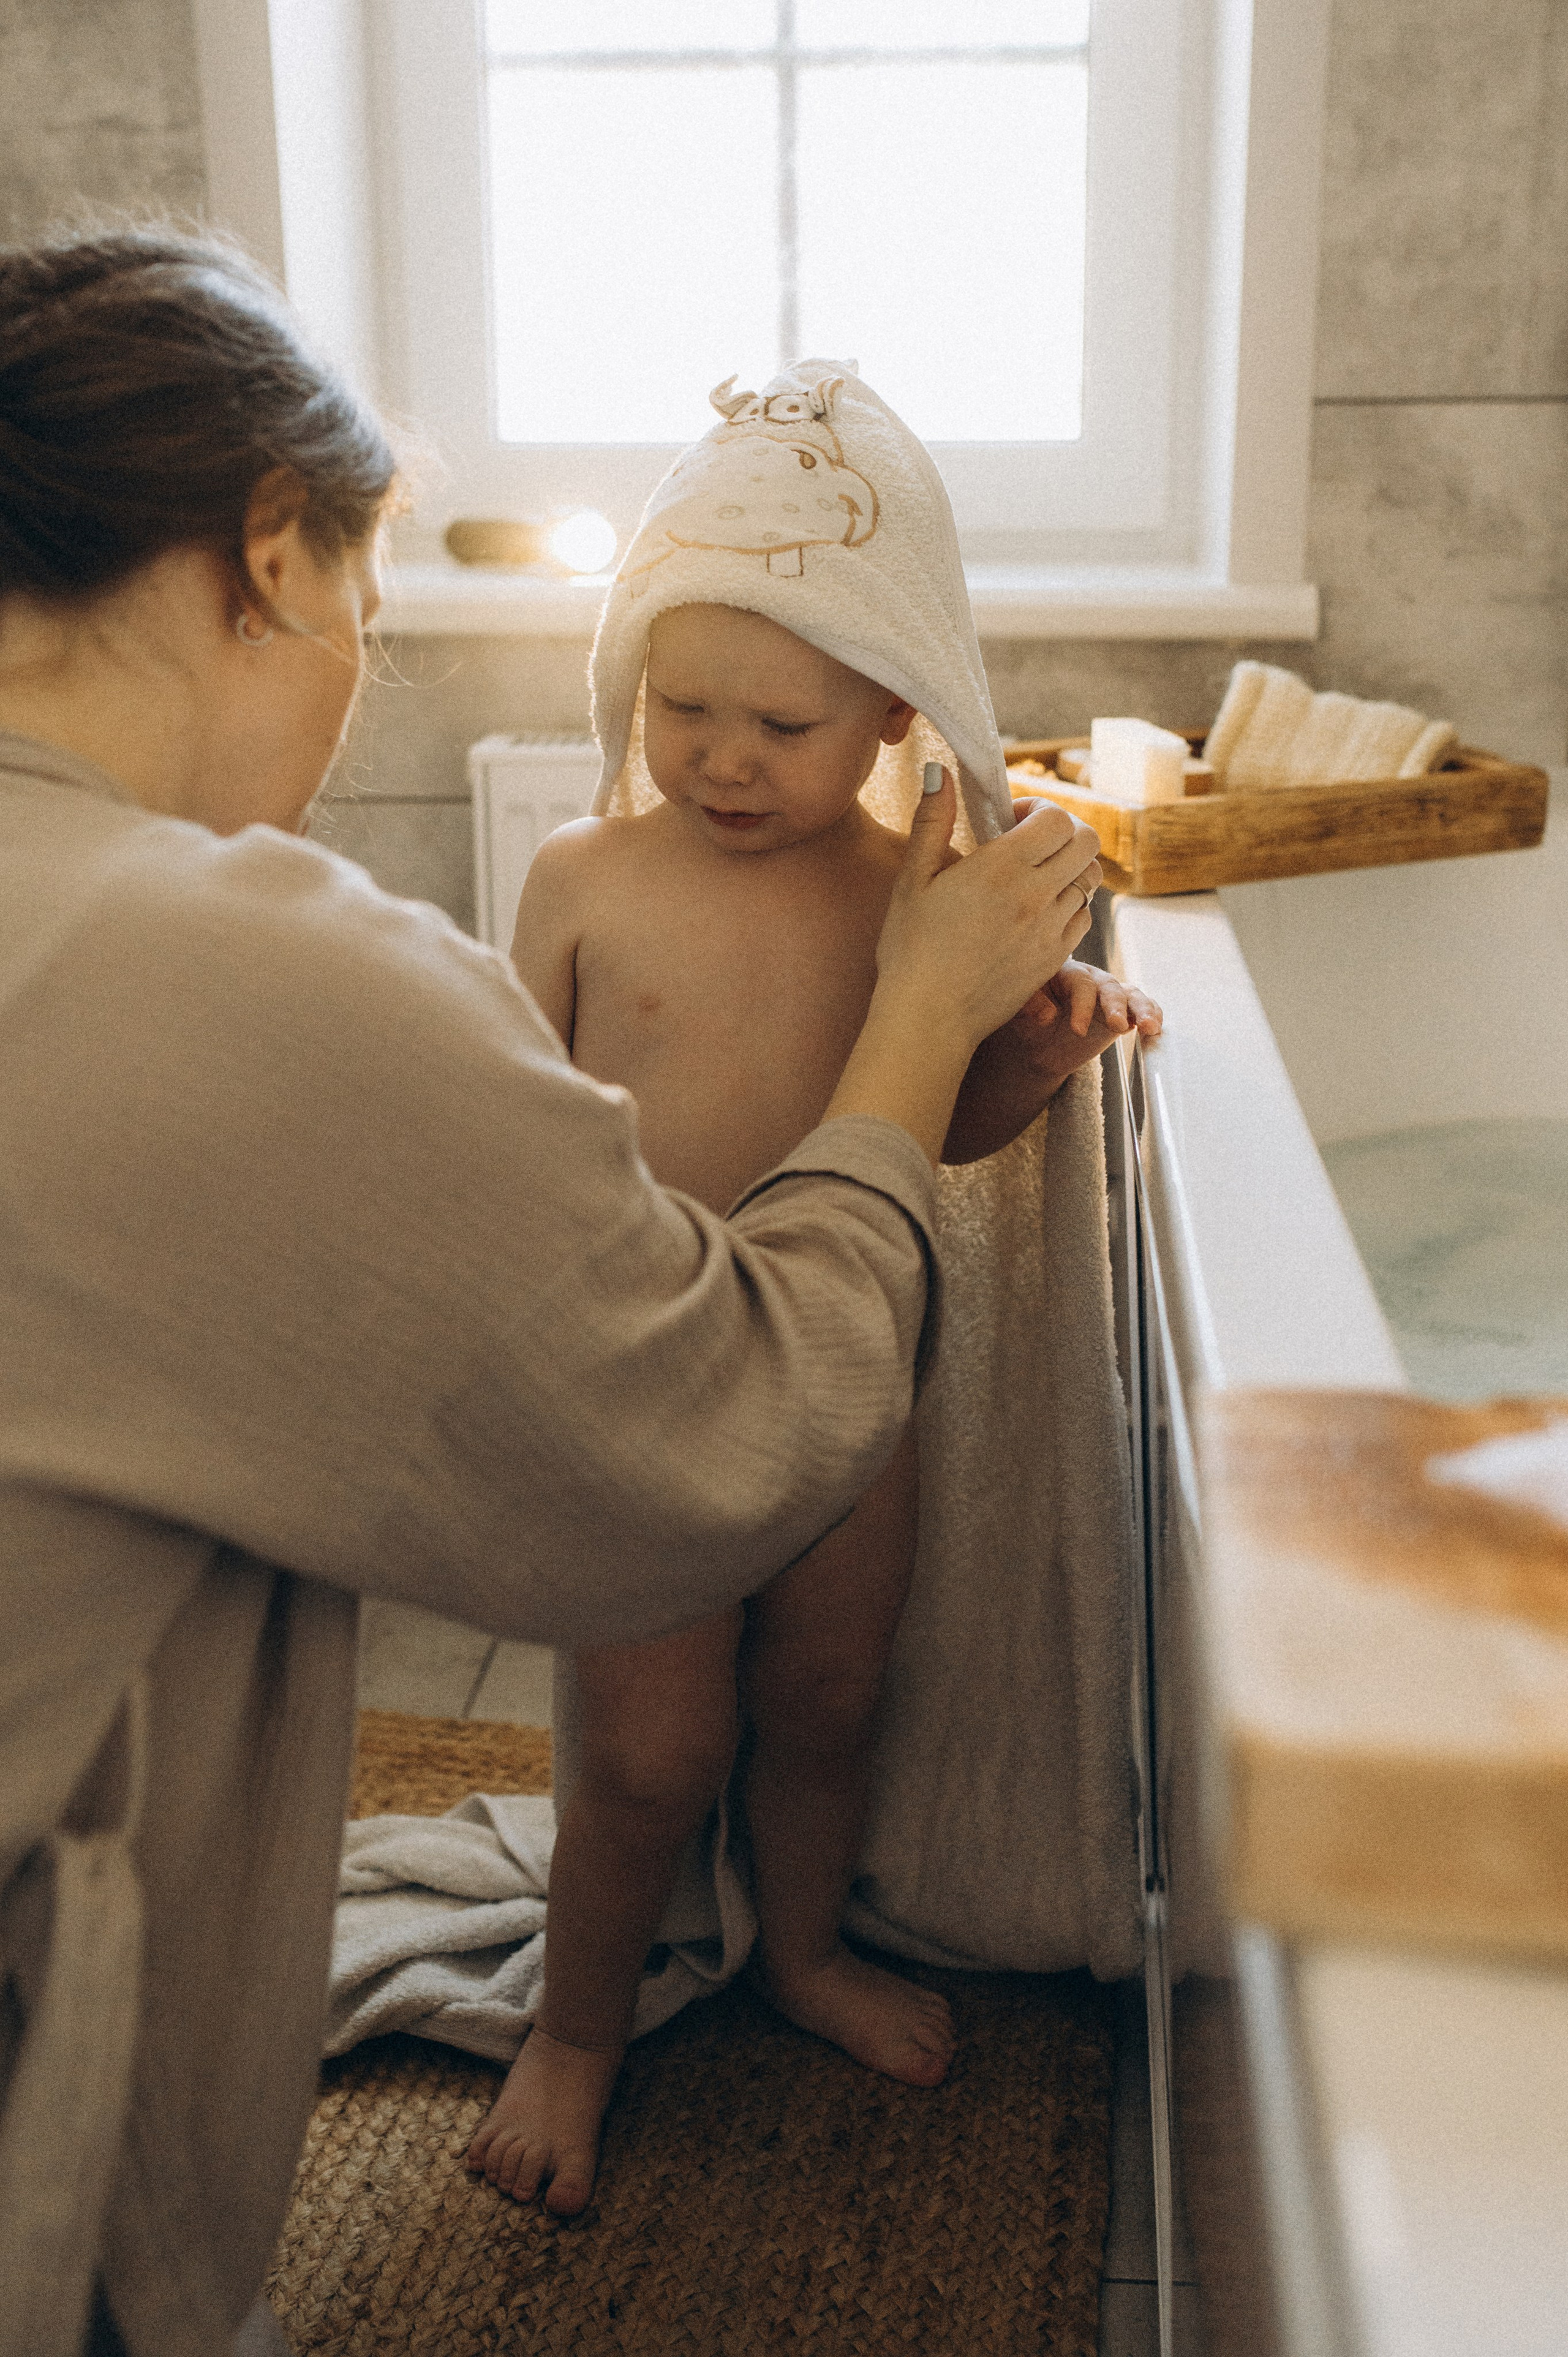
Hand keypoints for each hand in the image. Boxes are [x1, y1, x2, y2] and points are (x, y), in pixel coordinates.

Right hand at [824, 771, 1099, 1163]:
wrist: (928, 1017)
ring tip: (1035, 877)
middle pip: (1087, 841)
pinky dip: (1069, 905)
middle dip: (1065, 831)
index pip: (1056, 817)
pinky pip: (1083, 917)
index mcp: (1000, 869)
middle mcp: (1035, 895)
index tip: (1012, 821)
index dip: (1040, 809)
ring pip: (1089, 879)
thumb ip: (931, 821)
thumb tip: (939, 770)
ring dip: (1068, 868)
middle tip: (1032, 843)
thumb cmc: (910, 949)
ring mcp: (1050, 929)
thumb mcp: (912, 880)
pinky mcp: (1055, 958)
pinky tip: (1036, 912)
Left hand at [1025, 959, 1163, 1064]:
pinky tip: (1155, 1029)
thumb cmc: (1028, 1021)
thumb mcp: (1019, 1014)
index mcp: (1066, 973)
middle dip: (1115, 1006)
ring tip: (1148, 1028)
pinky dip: (1152, 1015)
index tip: (1078, 1031)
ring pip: (1131, 995)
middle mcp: (1092, 979)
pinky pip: (1143, 1008)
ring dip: (1142, 1010)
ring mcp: (1110, 994)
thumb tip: (1047, 1015)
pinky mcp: (1124, 1010)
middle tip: (1117, 1025)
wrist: (1041, 1043)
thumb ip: (1029, 1007)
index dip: (1081, 1006)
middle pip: (1109, 987)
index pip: (1080, 985)